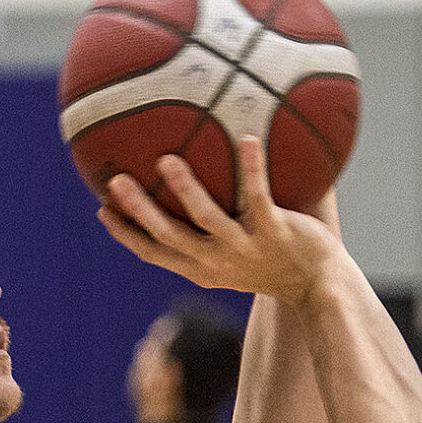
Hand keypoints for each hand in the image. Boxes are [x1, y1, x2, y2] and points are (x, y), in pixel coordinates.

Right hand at [96, 135, 340, 304]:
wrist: (319, 284)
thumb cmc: (275, 260)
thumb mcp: (236, 249)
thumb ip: (213, 219)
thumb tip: (194, 168)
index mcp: (201, 268)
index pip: (154, 253)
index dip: (126, 234)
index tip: (102, 210)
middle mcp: (216, 262)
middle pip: (167, 237)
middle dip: (139, 212)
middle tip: (116, 182)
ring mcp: (244, 249)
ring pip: (206, 220)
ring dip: (185, 190)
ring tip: (167, 160)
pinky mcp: (274, 234)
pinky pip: (259, 197)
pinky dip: (253, 169)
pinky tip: (248, 138)